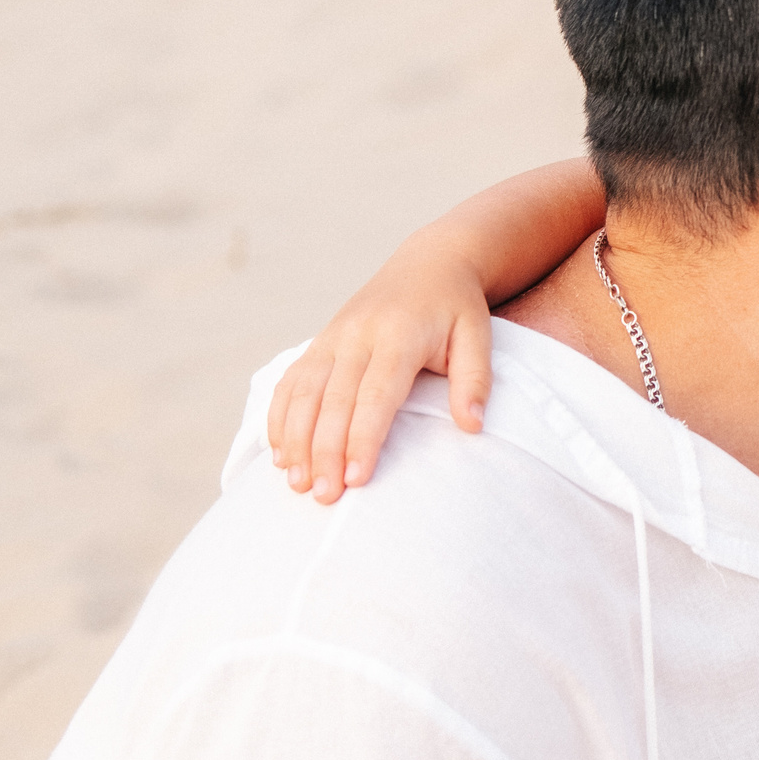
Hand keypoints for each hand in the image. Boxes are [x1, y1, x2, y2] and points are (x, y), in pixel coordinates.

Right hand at [265, 244, 494, 503]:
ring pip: (303, 393)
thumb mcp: (478, 335)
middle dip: (325, 451)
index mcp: (400, 334)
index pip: (376, 394)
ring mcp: (333, 337)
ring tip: (297, 484)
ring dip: (296, 440)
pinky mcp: (319, 342)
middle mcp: (358, 334)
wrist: (429, 262)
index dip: (364, 438)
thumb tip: (472, 426)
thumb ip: (475, 379)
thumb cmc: (457, 308)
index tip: (357, 480)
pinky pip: (290, 382)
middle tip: (324, 497)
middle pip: (334, 400)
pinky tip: (280, 453)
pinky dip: (280, 418)